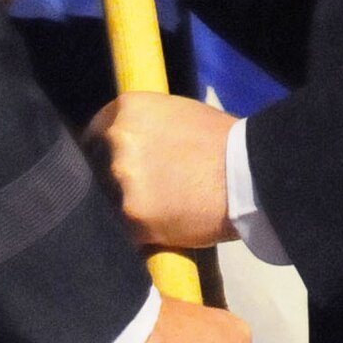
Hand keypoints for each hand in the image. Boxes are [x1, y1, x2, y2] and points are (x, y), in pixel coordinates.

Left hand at [85, 93, 237, 248]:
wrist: (246, 174)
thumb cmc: (220, 140)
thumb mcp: (176, 114)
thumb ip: (146, 127)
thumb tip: (133, 142)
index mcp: (126, 110)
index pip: (96, 133)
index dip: (102, 151)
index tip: (108, 164)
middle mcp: (118, 141)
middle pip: (99, 167)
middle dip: (114, 179)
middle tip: (139, 191)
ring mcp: (124, 180)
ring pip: (110, 201)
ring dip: (127, 207)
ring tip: (154, 213)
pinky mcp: (134, 217)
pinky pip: (127, 230)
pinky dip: (140, 233)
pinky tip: (159, 231)